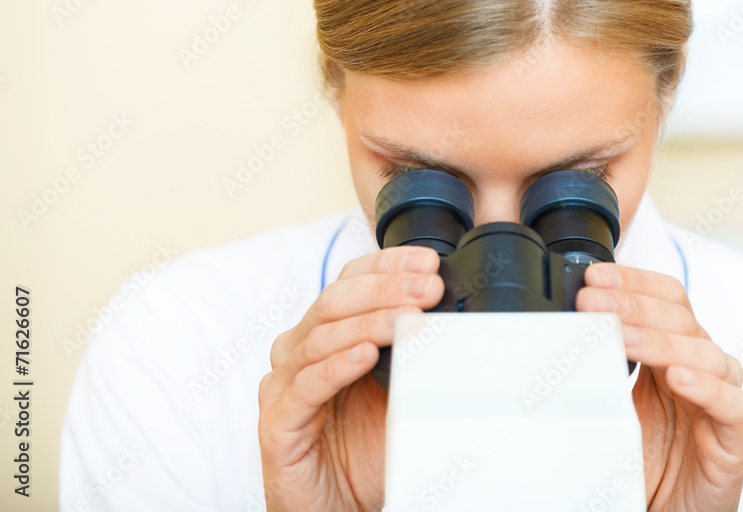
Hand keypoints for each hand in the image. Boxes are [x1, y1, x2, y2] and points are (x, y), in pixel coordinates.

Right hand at [257, 245, 443, 510]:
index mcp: (326, 335)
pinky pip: (306, 388)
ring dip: (369, 323)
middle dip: (387, 289)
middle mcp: (299, 353)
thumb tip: (459, 318)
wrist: (344, 508)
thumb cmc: (367, 452)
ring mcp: (284, 387)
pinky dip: (337, 367)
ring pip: (321, 339)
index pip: (350, 282)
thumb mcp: (402, 393)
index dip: (386, 265)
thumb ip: (416, 354)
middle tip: (429, 288)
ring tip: (407, 318)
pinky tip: (365, 355)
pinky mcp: (278, 425)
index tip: (427, 261)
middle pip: (335, 302)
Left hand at [577, 263, 742, 510]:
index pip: (667, 299)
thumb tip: (565, 327)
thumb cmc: (647, 458)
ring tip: (626, 339)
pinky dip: (707, 388)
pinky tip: (679, 379)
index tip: (595, 277)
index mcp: (675, 352)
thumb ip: (604, 366)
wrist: (665, 511)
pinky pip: (732, 406)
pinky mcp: (735, 441)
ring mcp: (722, 401)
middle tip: (593, 302)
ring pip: (707, 355)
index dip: (634, 281)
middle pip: (681, 319)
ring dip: (662, 342)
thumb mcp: (616, 403)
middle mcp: (702, 369)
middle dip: (633, 305)